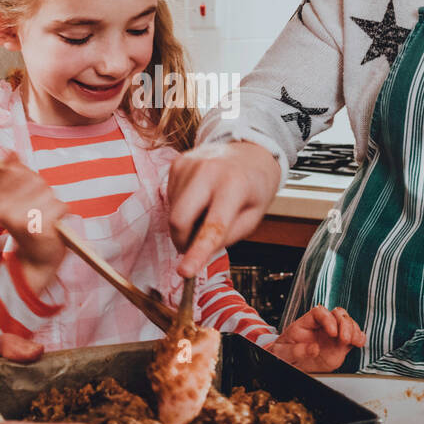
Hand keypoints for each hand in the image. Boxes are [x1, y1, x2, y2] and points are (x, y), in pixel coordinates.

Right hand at [0, 148, 69, 287]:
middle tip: (38, 205)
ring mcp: (23, 219)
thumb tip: (10, 152)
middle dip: (41, 190)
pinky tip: (52, 223)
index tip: (27, 188)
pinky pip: (60, 207)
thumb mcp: (15, 198)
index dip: (25, 176)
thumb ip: (12, 174)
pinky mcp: (41, 228)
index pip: (15, 171)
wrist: (36, 258)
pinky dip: (60, 213)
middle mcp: (6, 210)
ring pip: (49, 193)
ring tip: (44, 215)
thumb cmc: (26, 224)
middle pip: (35, 180)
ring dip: (52, 203)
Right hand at [167, 141, 281, 278]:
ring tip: (206, 210)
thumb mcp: (253, 217)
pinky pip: (171, 199)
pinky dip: (182, 207)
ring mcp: (189, 165)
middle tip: (194, 245)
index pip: (213, 226)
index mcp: (234, 186)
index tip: (185, 272)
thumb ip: (227, 237)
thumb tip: (199, 253)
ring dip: (186, 222)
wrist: (248, 152)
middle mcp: (209, 171)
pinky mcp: (177, 164)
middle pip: (179, 218)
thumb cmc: (253, 185)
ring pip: (172, 211)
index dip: (197, 252)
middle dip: (182, 241)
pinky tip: (199, 198)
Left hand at [270, 306, 364, 372]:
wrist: (290, 365)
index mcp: (306, 323)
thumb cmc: (284, 354)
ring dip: (354, 330)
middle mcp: (321, 326)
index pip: (319, 312)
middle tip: (344, 339)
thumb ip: (297, 350)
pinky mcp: (340, 346)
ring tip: (354, 341)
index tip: (332, 332)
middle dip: (344, 324)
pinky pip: (353, 336)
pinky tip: (359, 343)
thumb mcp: (283, 353)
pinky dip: (359, 337)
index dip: (328, 319)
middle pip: (337, 314)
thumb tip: (314, 348)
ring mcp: (332, 335)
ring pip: (348, 323)